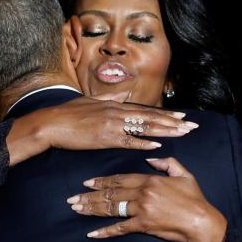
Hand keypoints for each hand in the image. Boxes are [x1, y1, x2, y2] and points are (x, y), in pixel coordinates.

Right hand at [7, 93, 198, 164]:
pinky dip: (143, 142)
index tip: (180, 116)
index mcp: (113, 105)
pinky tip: (157, 144)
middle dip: (172, 122)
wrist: (50, 123)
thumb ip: (106, 100)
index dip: (164, 114)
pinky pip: (128, 140)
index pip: (144, 110)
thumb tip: (118, 97)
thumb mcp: (88, 102)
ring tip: (182, 133)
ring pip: (143, 127)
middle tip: (191, 125)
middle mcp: (116, 112)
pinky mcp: (104, 137)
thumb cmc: (66, 114)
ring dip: (165, 130)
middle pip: (150, 117)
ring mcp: (111, 124)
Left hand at [67, 157, 226, 241]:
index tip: (87, 182)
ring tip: (77, 210)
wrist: (202, 222)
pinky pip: (120, 228)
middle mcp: (141, 193)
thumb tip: (150, 158)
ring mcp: (141, 210)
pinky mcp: (143, 226)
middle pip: (110, 193)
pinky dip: (105, 231)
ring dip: (92, 209)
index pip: (119, 178)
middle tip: (73, 198)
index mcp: (149, 180)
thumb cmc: (194, 198)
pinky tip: (92, 233)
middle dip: (89, 196)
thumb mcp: (183, 174)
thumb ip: (167, 163)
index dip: (101, 180)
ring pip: (111, 208)